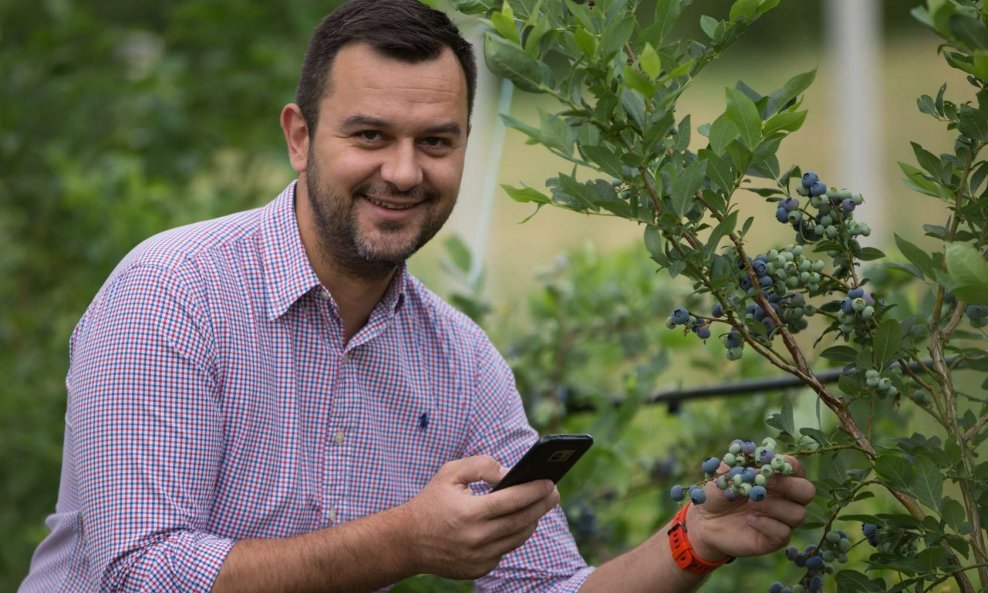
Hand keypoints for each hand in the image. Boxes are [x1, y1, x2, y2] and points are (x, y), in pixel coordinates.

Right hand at [397, 455, 559, 578]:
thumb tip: (509, 473)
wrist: (407, 541)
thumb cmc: (431, 502)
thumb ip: (481, 466)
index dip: (534, 490)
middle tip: (554, 492)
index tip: (550, 481)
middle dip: (542, 505)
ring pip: (517, 538)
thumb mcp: (450, 473)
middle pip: (521, 521)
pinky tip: (518, 522)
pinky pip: (504, 550)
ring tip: (539, 505)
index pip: (512, 500)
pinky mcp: (479, 569)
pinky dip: (512, 535)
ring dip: (531, 520)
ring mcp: (478, 557)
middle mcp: (476, 538)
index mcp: (469, 513)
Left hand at [684, 456, 815, 561]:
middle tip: (765, 483)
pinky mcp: (774, 539)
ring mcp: (782, 520)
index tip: (770, 465)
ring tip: (751, 503)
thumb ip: (741, 463)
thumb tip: (758, 456)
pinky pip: (784, 533)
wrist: (705, 520)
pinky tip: (749, 519)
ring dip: (774, 506)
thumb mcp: (725, 473)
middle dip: (789, 485)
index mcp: (777, 477)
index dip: (788, 465)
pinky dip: (767, 524)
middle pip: (807, 491)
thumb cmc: (719, 492)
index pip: (796, 468)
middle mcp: (786, 498)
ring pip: (798, 514)